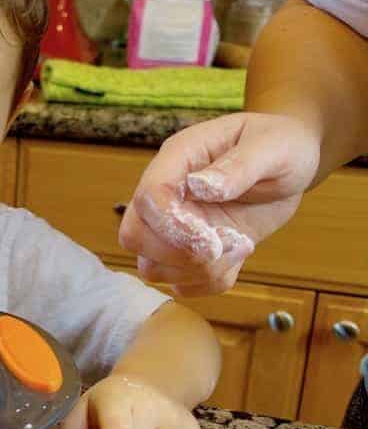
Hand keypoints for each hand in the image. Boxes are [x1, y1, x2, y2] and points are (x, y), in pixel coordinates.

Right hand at [118, 112, 320, 296]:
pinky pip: (182, 282)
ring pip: (152, 265)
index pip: (149, 196)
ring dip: (195, 270)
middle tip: (224, 245)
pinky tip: (236, 257)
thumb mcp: (272, 148)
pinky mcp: (192, 250)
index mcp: (179, 158)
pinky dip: (209, 281)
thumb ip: (239, 166)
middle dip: (177, 253)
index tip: (212, 240)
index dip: (171, 225)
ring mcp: (176, 224)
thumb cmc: (281, 146)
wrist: (292, 164)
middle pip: (135, 234)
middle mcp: (169, 192)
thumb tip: (201, 186)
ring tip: (238, 247)